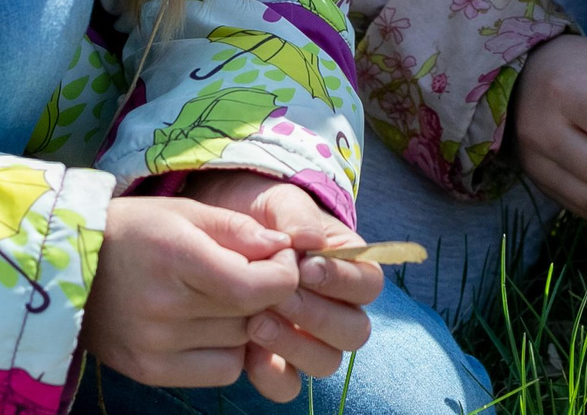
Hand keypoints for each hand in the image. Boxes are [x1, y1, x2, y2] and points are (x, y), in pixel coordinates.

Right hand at [82, 194, 301, 392]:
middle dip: (264, 292)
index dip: (283, 273)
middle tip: (248, 272)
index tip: (276, 258)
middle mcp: (165, 307)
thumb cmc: (133, 231)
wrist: (66, 267)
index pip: (261, 287)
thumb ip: (239, 228)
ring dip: (244, 321)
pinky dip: (226, 351)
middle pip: (254, 314)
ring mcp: (155, 345)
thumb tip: (285, 248)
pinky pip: (221, 371)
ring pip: (242, 342)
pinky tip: (206, 326)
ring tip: (217, 296)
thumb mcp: (184, 211)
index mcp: (177, 258)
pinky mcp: (149, 371)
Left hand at [181, 171, 379, 398]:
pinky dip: (272, 375)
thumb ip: (297, 216)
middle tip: (280, 297)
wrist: (218, 235)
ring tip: (256, 322)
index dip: (343, 280)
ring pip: (327, 361)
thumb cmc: (259, 214)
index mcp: (348, 267)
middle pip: (355, 331)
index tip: (306, 267)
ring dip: (296, 346)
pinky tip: (249, 354)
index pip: (369, 284)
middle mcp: (337, 309)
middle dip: (318, 316)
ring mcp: (308, 339)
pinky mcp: (276, 362)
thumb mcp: (278, 202)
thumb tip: (312, 242)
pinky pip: (288, 385)